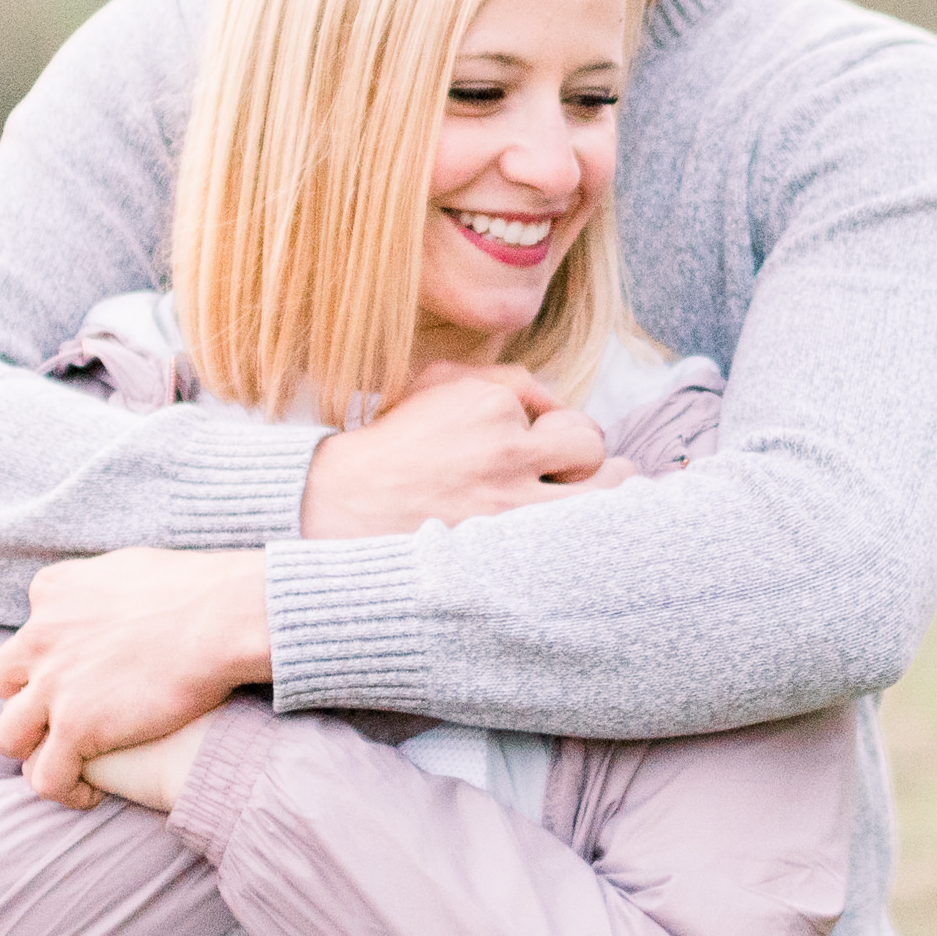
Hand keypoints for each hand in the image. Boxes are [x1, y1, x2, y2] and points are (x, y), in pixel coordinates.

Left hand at [0, 549, 272, 807]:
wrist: (222, 617)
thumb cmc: (199, 590)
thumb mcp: (128, 566)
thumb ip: (101, 584)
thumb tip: (109, 594)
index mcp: (53, 591)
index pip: (30, 631)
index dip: (52, 657)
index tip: (83, 674)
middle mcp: (40, 636)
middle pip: (4, 679)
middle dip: (28, 699)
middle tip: (68, 717)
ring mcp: (52, 684)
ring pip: (9, 734)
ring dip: (35, 749)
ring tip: (68, 761)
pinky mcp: (75, 727)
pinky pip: (45, 776)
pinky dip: (62, 788)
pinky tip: (90, 793)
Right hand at [299, 364, 608, 540]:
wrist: (336, 508)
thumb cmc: (391, 448)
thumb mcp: (437, 385)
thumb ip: (509, 382)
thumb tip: (560, 403)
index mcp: (492, 405)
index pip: (569, 419)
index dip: (565, 442)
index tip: (549, 462)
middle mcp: (507, 450)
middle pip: (592, 450)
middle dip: (591, 466)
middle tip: (576, 485)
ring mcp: (508, 505)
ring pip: (600, 497)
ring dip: (596, 502)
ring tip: (578, 517)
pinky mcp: (500, 552)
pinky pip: (570, 546)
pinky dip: (578, 546)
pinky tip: (568, 553)